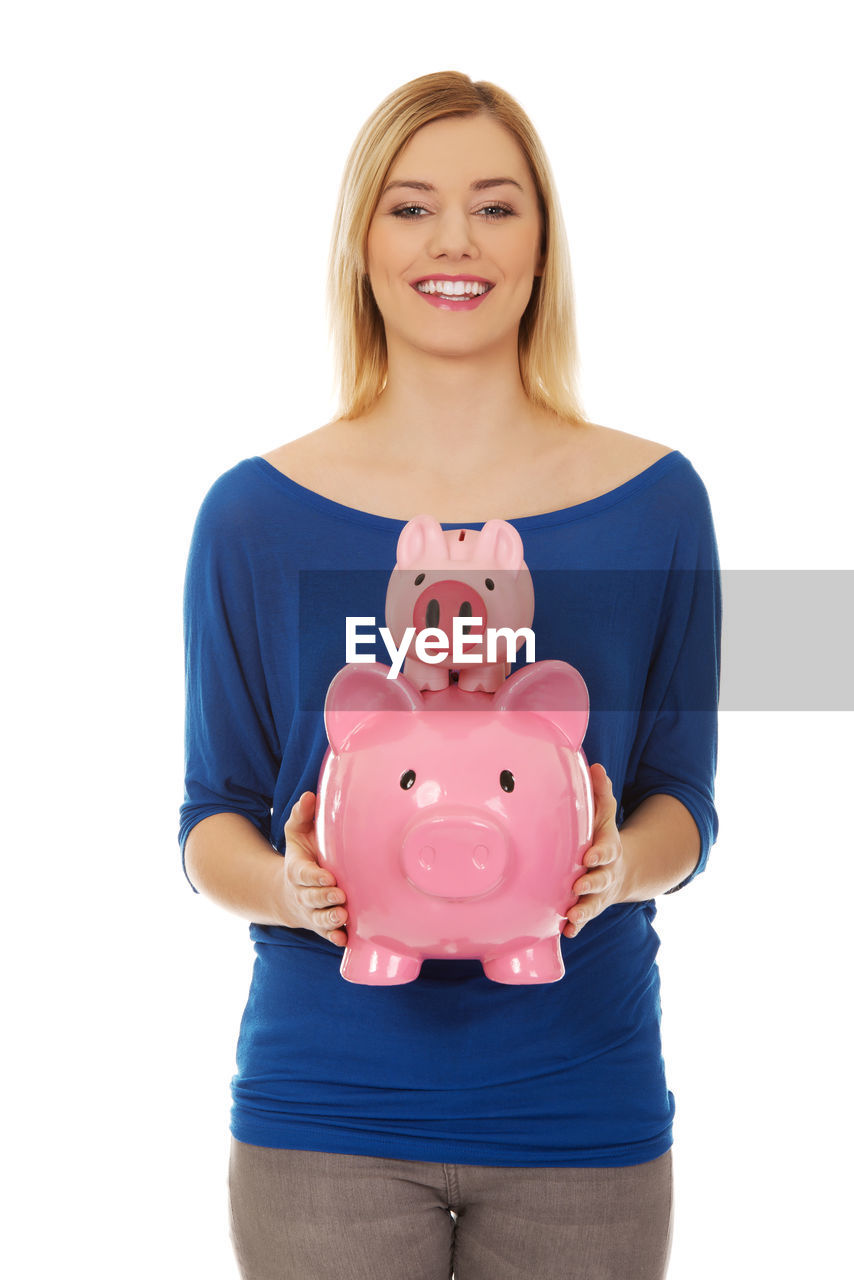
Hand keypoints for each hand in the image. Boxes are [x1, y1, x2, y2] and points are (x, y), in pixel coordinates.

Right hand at [282, 791, 348, 946]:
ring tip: (342, 916)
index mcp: (297, 870)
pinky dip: (333, 937)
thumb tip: (310, 795)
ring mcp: (311, 911)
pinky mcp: (320, 924)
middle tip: (339, 897)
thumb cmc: (302, 857)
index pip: (304, 874)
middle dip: (324, 898)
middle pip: (312, 898)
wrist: (290, 891)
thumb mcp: (297, 835)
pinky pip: (326, 934)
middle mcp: (303, 893)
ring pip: (318, 918)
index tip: (328, 876)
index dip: (314, 877)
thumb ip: (302, 816)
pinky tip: (343, 940)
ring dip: (329, 919)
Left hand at [562, 764, 625, 938]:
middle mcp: (606, 873)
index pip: (607, 850)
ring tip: (572, 916)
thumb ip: (600, 793)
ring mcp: (598, 892)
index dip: (599, 853)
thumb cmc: (602, 837)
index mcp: (608, 849)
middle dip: (590, 883)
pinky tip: (565, 932)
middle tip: (578, 886)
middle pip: (601, 879)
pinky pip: (584, 918)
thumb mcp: (605, 814)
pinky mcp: (589, 906)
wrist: (620, 868)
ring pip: (593, 903)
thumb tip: (595, 766)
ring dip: (583, 910)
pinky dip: (576, 926)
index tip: (589, 856)